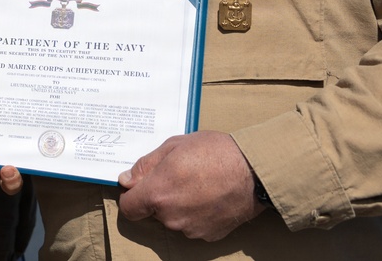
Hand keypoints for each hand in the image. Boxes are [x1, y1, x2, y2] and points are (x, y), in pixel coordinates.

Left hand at [117, 130, 264, 240]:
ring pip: (173, 219)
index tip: (140, 186)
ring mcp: (190, 229)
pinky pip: (192, 225)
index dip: (132, 196)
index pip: (129, 207)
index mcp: (158, 193)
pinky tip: (210, 196)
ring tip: (198, 184)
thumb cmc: (215, 152)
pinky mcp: (208, 235)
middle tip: (179, 175)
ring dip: (179, 205)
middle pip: (153, 211)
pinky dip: (196, 214)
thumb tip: (126, 179)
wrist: (254, 171)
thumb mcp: (174, 146)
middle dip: (160, 196)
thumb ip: (146, 165)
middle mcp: (171, 217)